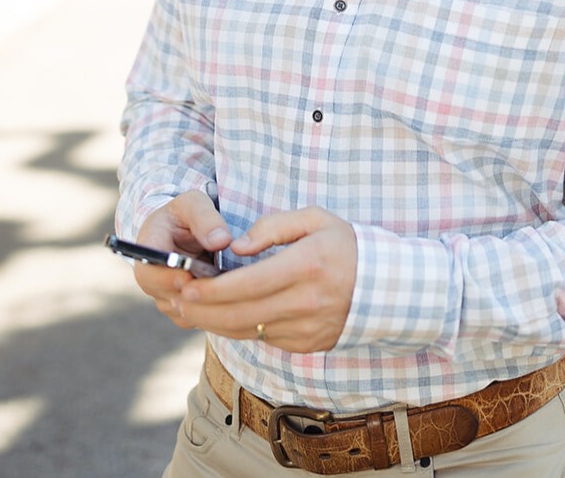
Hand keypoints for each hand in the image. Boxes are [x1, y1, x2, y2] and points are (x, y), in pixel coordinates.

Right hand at [133, 191, 232, 329]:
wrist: (186, 231)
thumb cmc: (187, 214)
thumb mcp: (194, 204)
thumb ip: (205, 218)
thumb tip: (220, 241)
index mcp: (147, 248)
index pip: (148, 271)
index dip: (166, 277)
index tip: (188, 274)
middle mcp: (151, 279)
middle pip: (166, 297)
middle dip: (193, 292)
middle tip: (217, 285)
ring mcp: (164, 297)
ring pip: (184, 311)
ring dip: (206, 302)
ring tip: (229, 289)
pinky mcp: (181, 310)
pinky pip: (196, 318)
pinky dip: (213, 310)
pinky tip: (230, 297)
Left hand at [175, 206, 356, 353]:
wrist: (388, 287)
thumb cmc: (347, 245)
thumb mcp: (316, 219)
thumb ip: (274, 227)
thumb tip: (238, 246)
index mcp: (306, 266)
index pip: (247, 284)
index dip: (212, 289)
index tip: (187, 285)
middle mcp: (304, 302)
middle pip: (240, 315)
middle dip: (202, 310)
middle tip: (177, 301)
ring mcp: (306, 328)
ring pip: (247, 332)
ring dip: (214, 324)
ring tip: (190, 311)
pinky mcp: (307, 344)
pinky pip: (263, 339)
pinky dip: (238, 330)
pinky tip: (222, 317)